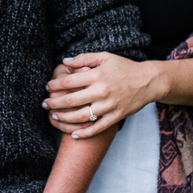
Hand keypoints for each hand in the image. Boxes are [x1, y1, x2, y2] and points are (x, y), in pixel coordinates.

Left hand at [43, 52, 162, 138]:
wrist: (148, 81)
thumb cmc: (124, 67)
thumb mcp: (105, 57)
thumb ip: (84, 58)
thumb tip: (64, 61)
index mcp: (97, 75)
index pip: (68, 82)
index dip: (54, 85)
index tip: (47, 87)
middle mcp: (102, 91)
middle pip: (71, 100)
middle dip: (54, 103)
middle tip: (44, 104)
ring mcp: (109, 106)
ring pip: (81, 116)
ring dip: (64, 118)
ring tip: (54, 116)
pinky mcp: (115, 117)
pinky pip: (97, 128)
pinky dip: (84, 133)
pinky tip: (73, 135)